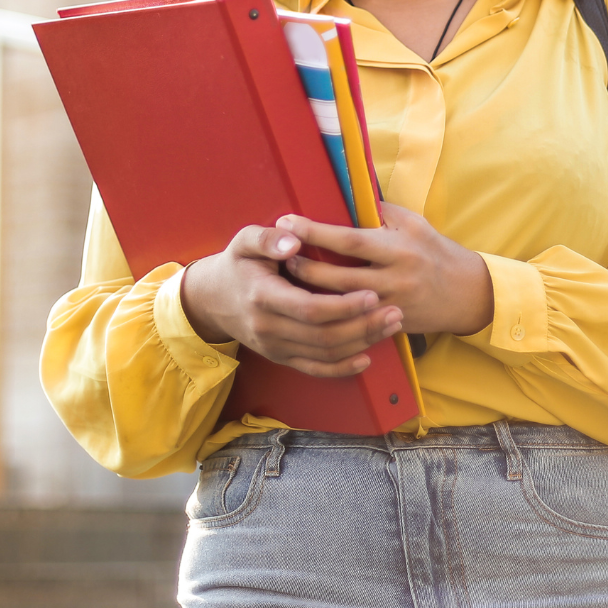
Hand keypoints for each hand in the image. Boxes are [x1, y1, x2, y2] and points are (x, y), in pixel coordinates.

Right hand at [180, 224, 403, 377]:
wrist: (212, 299)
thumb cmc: (237, 264)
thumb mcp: (244, 241)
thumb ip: (268, 238)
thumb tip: (294, 240)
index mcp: (262, 296)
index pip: (309, 309)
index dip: (343, 306)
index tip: (372, 295)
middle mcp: (268, 328)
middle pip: (323, 336)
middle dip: (363, 326)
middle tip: (395, 312)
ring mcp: (274, 347)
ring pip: (324, 354)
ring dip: (361, 343)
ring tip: (391, 326)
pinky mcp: (281, 357)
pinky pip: (315, 369)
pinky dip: (342, 368)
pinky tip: (366, 357)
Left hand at [280, 203, 492, 335]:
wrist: (467, 293)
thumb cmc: (435, 250)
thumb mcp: (413, 223)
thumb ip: (379, 211)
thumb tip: (344, 194)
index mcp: (398, 248)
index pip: (350, 240)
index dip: (316, 232)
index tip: (288, 222)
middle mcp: (394, 278)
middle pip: (339, 277)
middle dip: (305, 266)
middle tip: (279, 254)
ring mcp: (391, 305)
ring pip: (341, 303)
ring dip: (311, 291)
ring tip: (287, 277)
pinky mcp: (389, 325)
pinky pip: (353, 322)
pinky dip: (329, 313)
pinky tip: (309, 306)